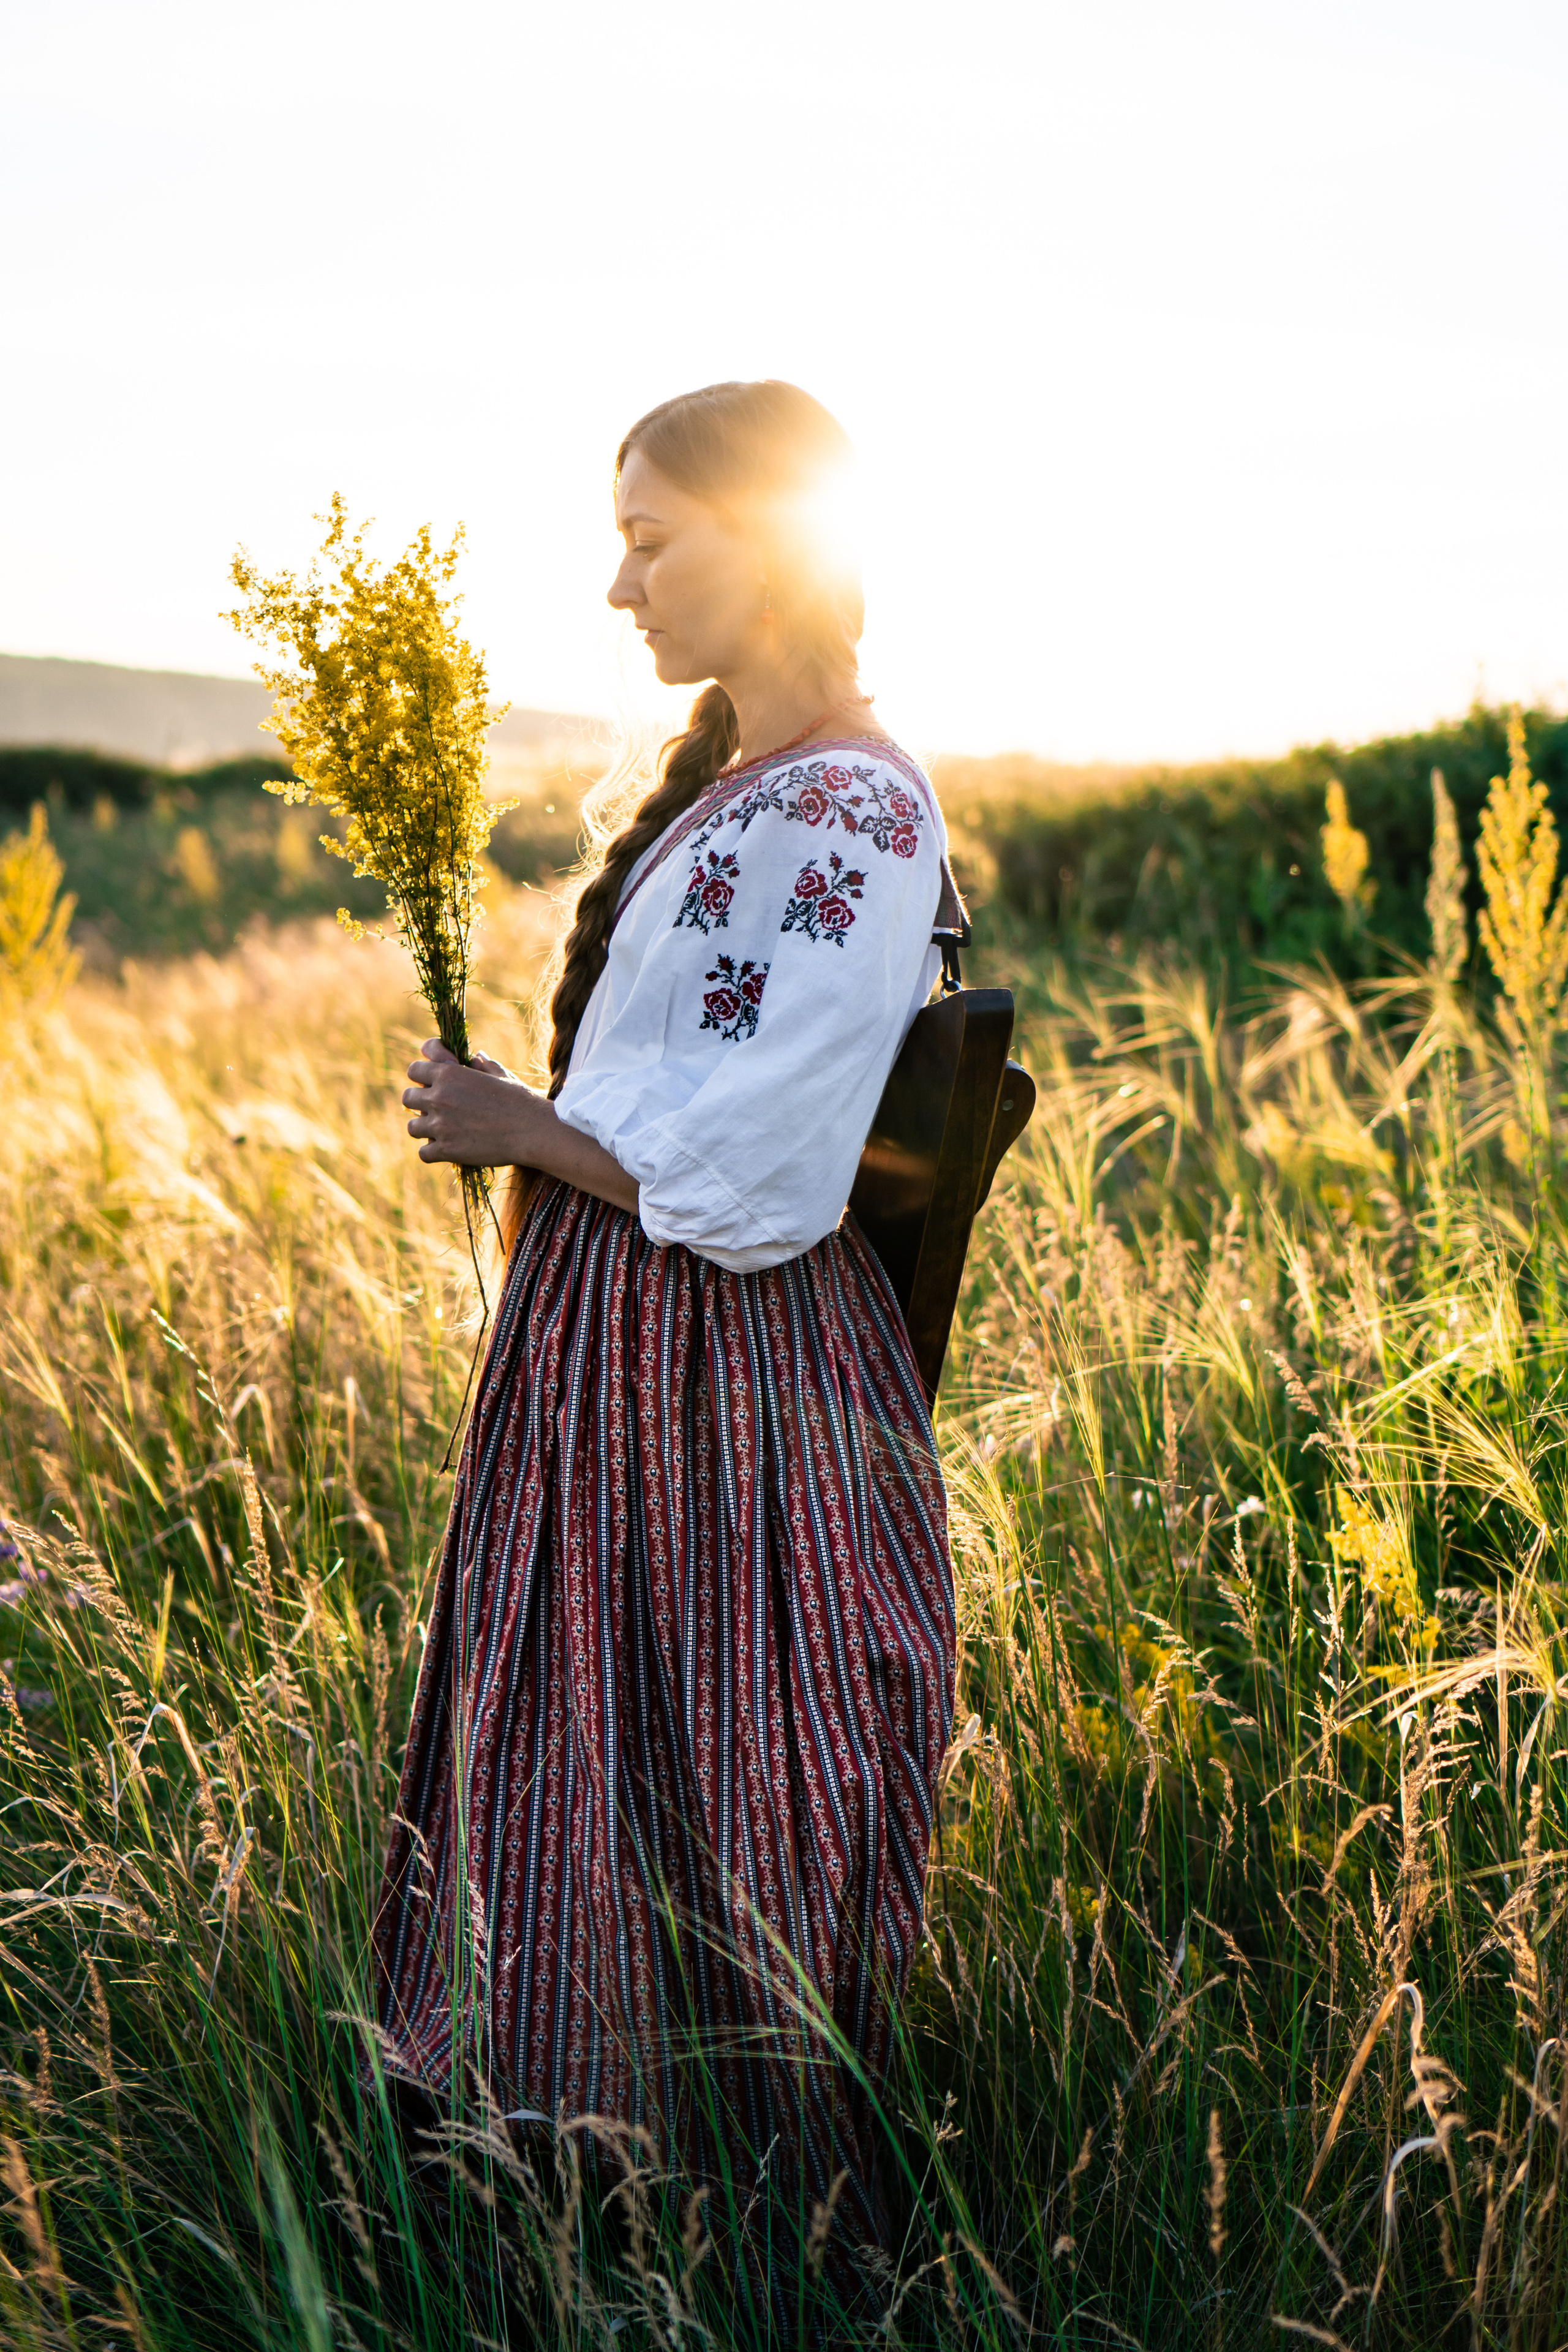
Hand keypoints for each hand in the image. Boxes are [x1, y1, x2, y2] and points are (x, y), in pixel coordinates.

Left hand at [402, 1039, 538, 1166]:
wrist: (531, 1131)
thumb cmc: (520, 1100)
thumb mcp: (501, 1075)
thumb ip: (483, 1065)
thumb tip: (475, 1057)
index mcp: (449, 1073)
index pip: (414, 1069)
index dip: (422, 1074)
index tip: (431, 1081)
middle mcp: (439, 1096)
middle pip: (407, 1097)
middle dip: (420, 1102)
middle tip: (437, 1108)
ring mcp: (440, 1124)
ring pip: (411, 1126)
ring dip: (424, 1128)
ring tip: (441, 1131)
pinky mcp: (446, 1149)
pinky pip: (423, 1152)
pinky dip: (433, 1152)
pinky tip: (447, 1149)